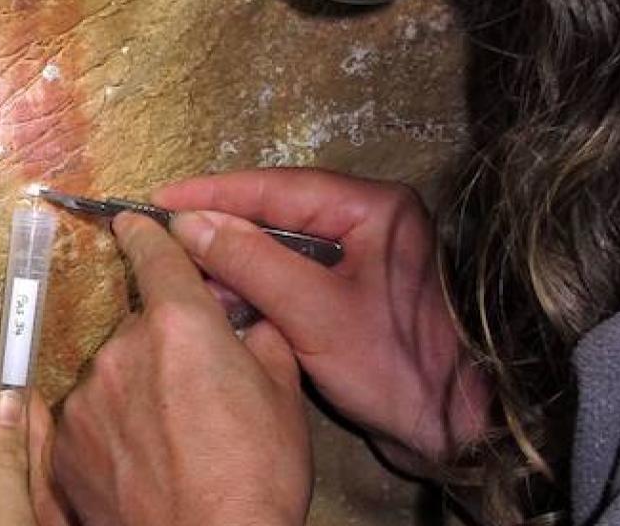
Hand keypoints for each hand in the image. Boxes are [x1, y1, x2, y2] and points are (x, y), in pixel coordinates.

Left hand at [51, 213, 310, 525]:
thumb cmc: (254, 482)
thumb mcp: (283, 397)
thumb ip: (261, 337)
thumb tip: (247, 316)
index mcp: (180, 324)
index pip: (155, 254)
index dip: (146, 234)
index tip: (133, 223)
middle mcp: (122, 349)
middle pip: (139, 330)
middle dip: (163, 353)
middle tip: (196, 400)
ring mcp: (86, 399)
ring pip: (111, 379)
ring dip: (134, 397)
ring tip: (173, 446)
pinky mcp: (63, 445)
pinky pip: (86, 423)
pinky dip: (109, 438)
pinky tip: (142, 466)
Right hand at [153, 170, 491, 473]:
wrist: (457, 431)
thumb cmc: (399, 369)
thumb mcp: (315, 312)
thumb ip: (250, 261)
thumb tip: (189, 224)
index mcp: (375, 207)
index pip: (279, 187)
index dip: (215, 193)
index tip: (162, 198)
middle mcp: (373, 221)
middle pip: (279, 212)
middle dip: (222, 225)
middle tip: (165, 233)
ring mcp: (367, 256)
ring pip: (284, 244)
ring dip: (237, 258)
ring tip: (186, 268)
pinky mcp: (358, 293)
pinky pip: (297, 274)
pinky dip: (259, 284)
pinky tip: (224, 296)